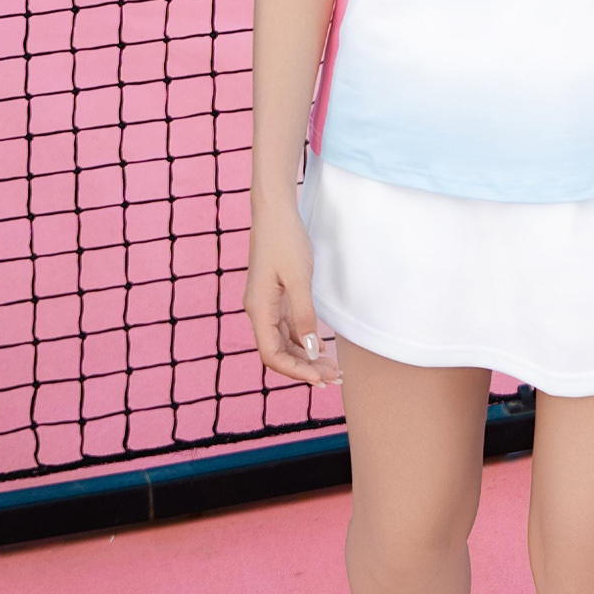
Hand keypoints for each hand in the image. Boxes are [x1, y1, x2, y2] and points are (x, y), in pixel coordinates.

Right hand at [244, 200, 339, 384]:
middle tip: (335, 378)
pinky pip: (288, 327)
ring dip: (306, 357)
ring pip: (284, 342)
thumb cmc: (286, 241)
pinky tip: (321, 348)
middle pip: (278, 352)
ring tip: (333, 368)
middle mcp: (259, 311)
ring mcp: (267, 305)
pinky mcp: (276, 297)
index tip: (320, 380)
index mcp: (258, 309)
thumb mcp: (299, 278)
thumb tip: (310, 349)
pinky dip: (304, 340)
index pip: (271, 355)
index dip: (295, 371)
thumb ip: (304, 315)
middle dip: (305, 368)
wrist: (275, 213)